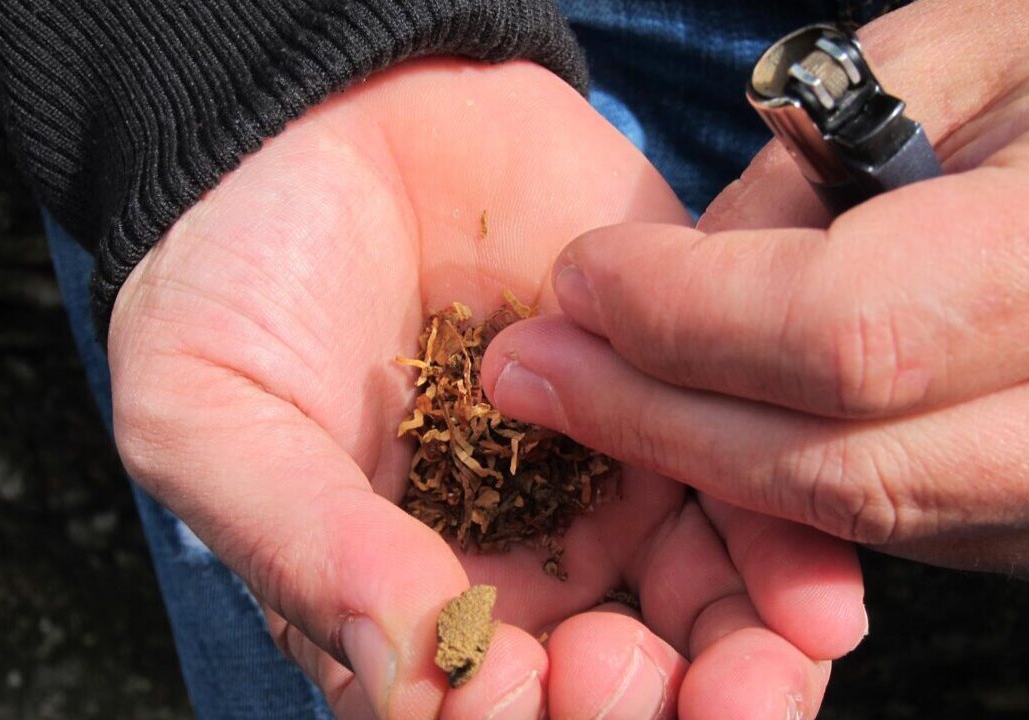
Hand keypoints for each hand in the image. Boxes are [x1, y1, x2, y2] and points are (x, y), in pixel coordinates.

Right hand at [108, 60, 864, 718]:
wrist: (334, 116)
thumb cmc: (239, 273)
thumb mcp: (212, 417)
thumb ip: (305, 545)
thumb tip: (411, 668)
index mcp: (401, 593)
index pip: (474, 708)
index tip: (512, 686)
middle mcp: (517, 562)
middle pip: (606, 692)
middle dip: (635, 713)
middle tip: (623, 676)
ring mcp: (607, 486)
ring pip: (703, 628)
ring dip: (743, 677)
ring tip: (755, 673)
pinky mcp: (679, 402)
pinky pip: (758, 507)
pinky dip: (794, 566)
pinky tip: (815, 604)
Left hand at [482, 0, 1028, 600]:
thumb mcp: (970, 54)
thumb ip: (806, 180)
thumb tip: (674, 295)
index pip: (850, 335)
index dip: (686, 317)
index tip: (583, 280)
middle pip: (848, 470)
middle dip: (660, 423)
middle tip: (537, 376)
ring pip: (878, 523)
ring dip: (720, 467)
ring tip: (606, 398)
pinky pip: (932, 534)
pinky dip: (810, 486)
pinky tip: (732, 426)